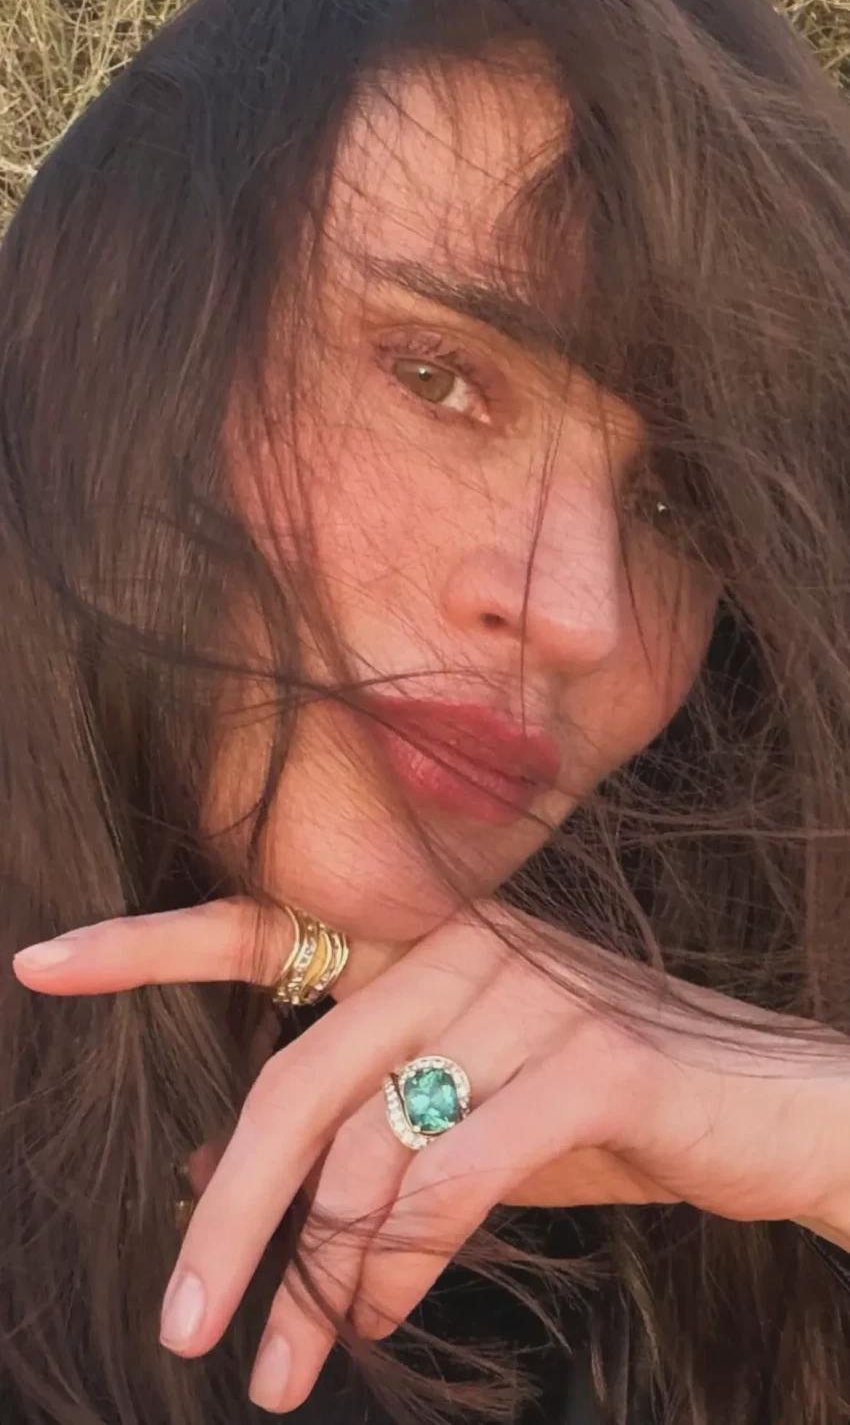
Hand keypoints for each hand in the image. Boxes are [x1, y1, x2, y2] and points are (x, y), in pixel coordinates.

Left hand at [13, 899, 849, 1414]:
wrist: (771, 1105)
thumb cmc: (599, 1106)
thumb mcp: (464, 1107)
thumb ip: (363, 1134)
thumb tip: (235, 1207)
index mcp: (420, 942)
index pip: (261, 929)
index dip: (145, 946)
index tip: (38, 964)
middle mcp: (461, 945)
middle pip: (295, 1083)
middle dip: (226, 1217)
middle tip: (188, 1328)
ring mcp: (526, 994)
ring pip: (368, 1151)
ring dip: (325, 1276)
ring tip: (308, 1350)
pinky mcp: (587, 1061)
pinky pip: (446, 1182)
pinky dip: (396, 1268)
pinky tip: (378, 1318)